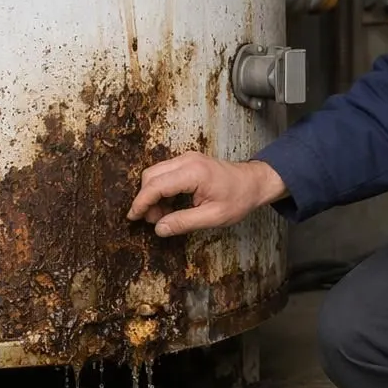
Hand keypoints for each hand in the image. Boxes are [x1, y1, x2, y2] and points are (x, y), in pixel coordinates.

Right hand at [127, 154, 286, 236]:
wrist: (254, 182)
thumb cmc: (239, 199)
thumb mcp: (213, 217)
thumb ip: (184, 222)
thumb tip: (159, 229)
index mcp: (193, 173)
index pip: (156, 185)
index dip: (141, 202)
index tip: (133, 217)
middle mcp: (187, 161)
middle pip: (151, 176)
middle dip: (146, 199)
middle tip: (154, 221)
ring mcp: (187, 159)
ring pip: (156, 173)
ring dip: (153, 195)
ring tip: (163, 216)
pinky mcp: (188, 162)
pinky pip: (165, 173)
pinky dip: (161, 189)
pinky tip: (169, 206)